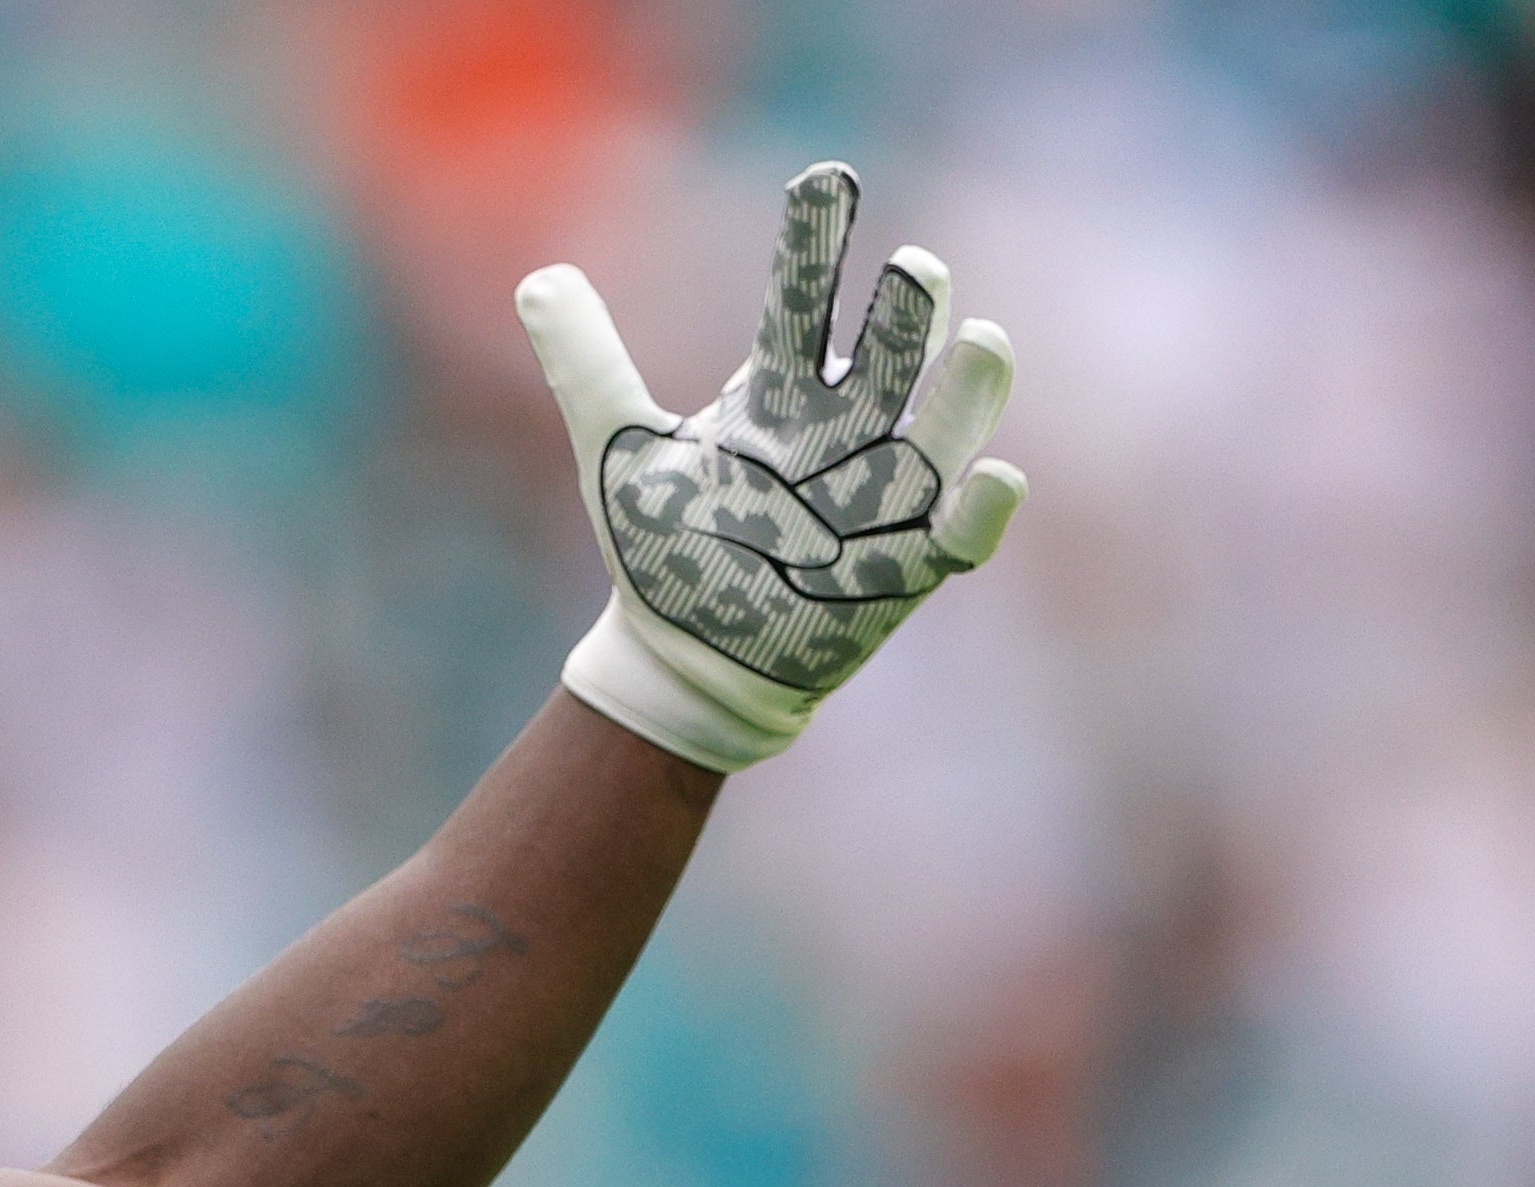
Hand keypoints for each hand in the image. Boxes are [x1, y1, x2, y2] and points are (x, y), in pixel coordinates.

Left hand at [520, 162, 1023, 770]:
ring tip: (983, 340)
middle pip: (886, 360)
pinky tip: (997, 479)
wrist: (684, 659)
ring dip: (963, 395)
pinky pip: (961, 538)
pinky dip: (981, 513)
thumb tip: (537, 277)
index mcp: (778, 394)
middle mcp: (843, 433)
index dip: (815, 245)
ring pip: (941, 436)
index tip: (827, 179)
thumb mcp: (617, 453)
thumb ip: (588, 363)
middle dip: (905, 316)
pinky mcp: (906, 570)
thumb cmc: (666, 548)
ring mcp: (883, 498)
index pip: (801, 303)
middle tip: (915, 268)